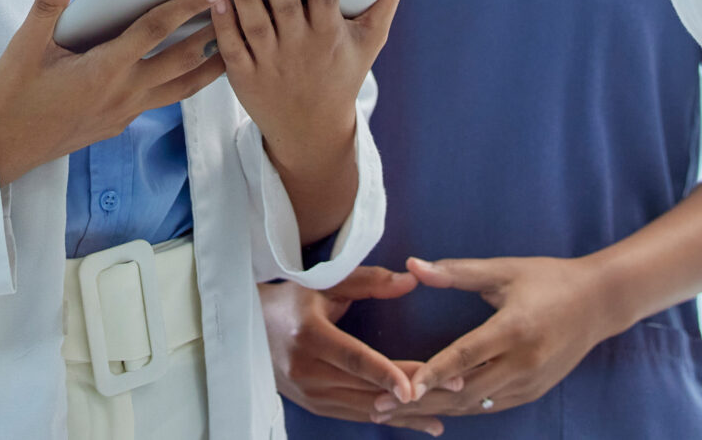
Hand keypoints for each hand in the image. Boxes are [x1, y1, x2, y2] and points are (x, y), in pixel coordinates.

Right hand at [0, 0, 228, 187]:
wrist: (2, 146)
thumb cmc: (13, 97)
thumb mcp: (25, 46)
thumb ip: (48, 4)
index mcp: (103, 69)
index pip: (155, 31)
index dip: (187, 7)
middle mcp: (123, 93)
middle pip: (182, 61)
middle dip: (213, 32)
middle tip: (237, 8)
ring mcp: (124, 112)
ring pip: (181, 89)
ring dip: (208, 66)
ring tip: (233, 43)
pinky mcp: (119, 123)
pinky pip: (161, 101)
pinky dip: (182, 83)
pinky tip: (186, 71)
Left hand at [209, 0, 399, 179]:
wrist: (310, 130)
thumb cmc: (340, 77)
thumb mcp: (368, 46)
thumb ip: (382, 9)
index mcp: (329, 35)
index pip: (326, 0)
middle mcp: (300, 48)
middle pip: (287, 10)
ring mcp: (270, 63)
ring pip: (256, 26)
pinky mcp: (244, 76)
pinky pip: (232, 48)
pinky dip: (223, 25)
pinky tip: (217, 0)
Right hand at [263, 267, 444, 433]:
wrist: (246, 330)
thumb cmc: (290, 301)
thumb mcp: (324, 284)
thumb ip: (369, 281)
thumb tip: (410, 281)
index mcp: (309, 335)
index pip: (354, 359)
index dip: (386, 373)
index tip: (416, 384)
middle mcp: (307, 371)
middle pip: (367, 387)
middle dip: (414, 390)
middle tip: (456, 385)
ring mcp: (309, 395)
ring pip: (366, 408)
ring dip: (407, 411)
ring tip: (446, 408)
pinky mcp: (314, 407)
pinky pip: (358, 416)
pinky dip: (391, 419)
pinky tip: (420, 421)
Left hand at [397, 254, 621, 418]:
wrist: (599, 303)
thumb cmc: (549, 279)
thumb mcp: (504, 270)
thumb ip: (457, 272)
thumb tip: (414, 265)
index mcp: (515, 329)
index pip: (466, 356)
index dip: (433, 373)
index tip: (401, 386)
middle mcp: (523, 363)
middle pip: (465, 392)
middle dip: (421, 402)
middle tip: (379, 407)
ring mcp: (530, 383)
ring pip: (475, 405)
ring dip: (435, 411)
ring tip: (396, 414)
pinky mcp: (533, 391)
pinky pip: (490, 406)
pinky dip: (460, 410)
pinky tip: (433, 411)